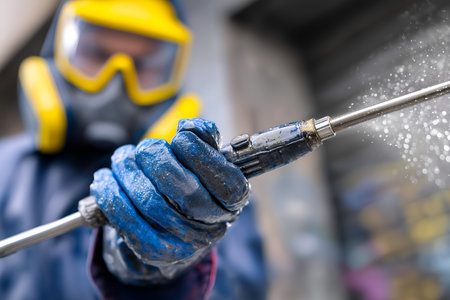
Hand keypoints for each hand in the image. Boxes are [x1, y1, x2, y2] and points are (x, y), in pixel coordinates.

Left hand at [90, 118, 249, 280]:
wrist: (172, 230)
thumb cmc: (189, 185)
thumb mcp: (204, 162)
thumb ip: (205, 141)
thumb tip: (192, 126)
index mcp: (232, 201)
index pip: (225, 180)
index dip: (201, 154)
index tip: (181, 136)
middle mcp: (212, 225)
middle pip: (183, 189)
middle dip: (156, 159)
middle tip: (145, 148)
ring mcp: (184, 242)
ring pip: (150, 201)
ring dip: (128, 172)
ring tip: (122, 159)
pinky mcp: (154, 251)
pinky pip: (128, 222)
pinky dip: (110, 195)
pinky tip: (104, 179)